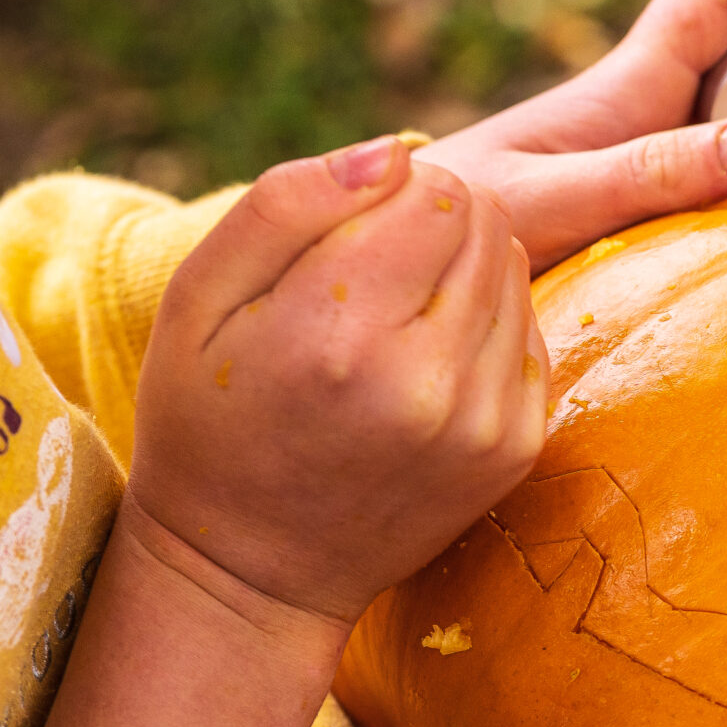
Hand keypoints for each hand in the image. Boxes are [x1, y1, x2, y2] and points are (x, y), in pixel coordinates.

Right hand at [126, 137, 547, 630]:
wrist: (250, 574)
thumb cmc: (209, 422)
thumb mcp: (196, 297)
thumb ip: (287, 203)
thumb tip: (396, 153)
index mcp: (336, 333)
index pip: (437, 191)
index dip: (395, 190)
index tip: (348, 229)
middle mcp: (424, 381)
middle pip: (488, 223)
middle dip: (434, 223)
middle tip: (370, 271)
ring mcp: (483, 423)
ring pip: (515, 272)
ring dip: (463, 272)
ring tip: (393, 318)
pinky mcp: (516, 451)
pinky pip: (530, 334)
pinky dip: (485, 329)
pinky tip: (422, 364)